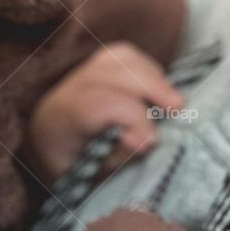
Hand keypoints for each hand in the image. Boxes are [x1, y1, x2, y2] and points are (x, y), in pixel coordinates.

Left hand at [26, 42, 184, 181]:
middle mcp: (66, 91)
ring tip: (170, 101)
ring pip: (121, 57)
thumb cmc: (74, 166)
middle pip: (114, 73)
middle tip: (177, 110)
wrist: (52, 149)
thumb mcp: (91, 176)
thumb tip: (143, 138)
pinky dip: (147, 68)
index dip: (132, 118)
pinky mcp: (94, 65)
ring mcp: (79, 73)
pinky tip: (156, 90)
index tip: (152, 141)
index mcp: (58, 121)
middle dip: (152, 88)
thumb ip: (117, 158)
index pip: (99, 104)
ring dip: (153, 77)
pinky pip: (125, 54)